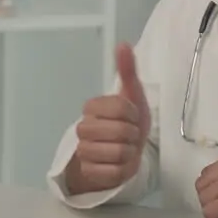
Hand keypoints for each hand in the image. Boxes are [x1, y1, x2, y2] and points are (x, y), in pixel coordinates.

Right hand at [64, 43, 150, 194]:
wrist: (121, 155)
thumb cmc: (128, 123)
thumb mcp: (132, 96)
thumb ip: (127, 71)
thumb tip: (123, 43)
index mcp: (92, 106)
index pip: (121, 107)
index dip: (134, 115)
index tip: (132, 118)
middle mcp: (83, 127)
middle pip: (120, 131)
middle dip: (132, 135)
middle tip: (128, 136)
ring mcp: (83, 151)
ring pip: (117, 152)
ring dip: (129, 154)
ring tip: (124, 151)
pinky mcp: (87, 173)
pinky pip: (114, 172)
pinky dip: (123, 170)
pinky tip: (119, 165)